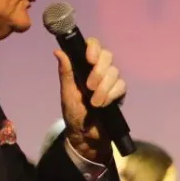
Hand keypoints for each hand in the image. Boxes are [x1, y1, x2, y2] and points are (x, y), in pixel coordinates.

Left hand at [54, 37, 125, 161]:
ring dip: (103, 88)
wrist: (86, 134)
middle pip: (107, 56)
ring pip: (114, 72)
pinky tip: (103, 104)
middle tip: (89, 87)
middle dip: (99, 71)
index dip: (93, 48)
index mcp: (84, 65)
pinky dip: (111, 95)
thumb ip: (65, 72)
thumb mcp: (67, 93)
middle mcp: (99, 69)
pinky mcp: (119, 92)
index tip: (89, 59)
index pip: (93, 46)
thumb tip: (58, 51)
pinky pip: (121, 86)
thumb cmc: (74, 112)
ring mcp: (111, 80)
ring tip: (94, 103)